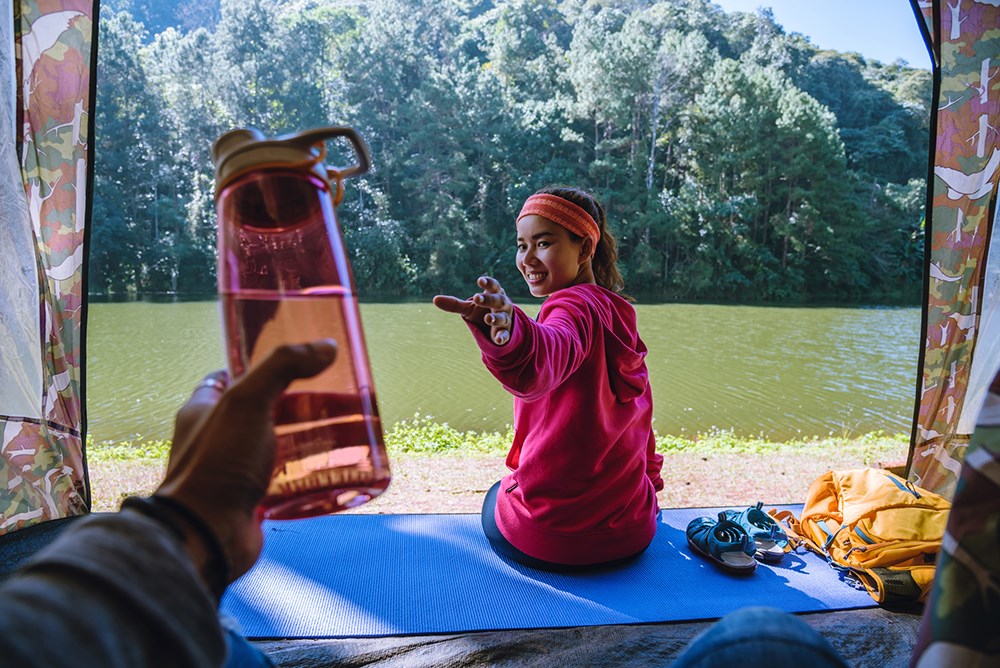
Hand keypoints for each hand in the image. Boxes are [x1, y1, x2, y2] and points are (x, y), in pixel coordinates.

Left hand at [155, 340, 336, 582]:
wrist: (207, 536)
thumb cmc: (217, 466)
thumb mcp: (248, 402)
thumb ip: (283, 368)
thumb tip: (325, 346)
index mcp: (202, 411)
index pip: (227, 378)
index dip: (256, 366)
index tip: (290, 361)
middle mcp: (214, 440)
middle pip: (258, 412)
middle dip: (290, 404)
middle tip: (326, 396)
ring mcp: (233, 471)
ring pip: (273, 446)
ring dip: (301, 439)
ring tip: (338, 429)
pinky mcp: (253, 499)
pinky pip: (283, 480)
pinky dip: (305, 473)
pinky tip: (330, 467)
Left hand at [433, 276, 513, 344]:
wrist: (499, 325)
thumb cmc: (483, 310)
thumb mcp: (468, 307)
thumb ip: (454, 304)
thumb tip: (435, 299)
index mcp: (494, 293)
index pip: (493, 285)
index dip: (488, 283)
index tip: (480, 280)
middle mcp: (502, 304)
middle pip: (497, 300)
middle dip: (488, 299)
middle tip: (476, 298)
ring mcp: (505, 318)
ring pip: (502, 317)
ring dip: (495, 318)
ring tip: (487, 318)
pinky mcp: (505, 332)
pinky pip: (505, 334)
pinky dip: (502, 337)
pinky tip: (498, 340)